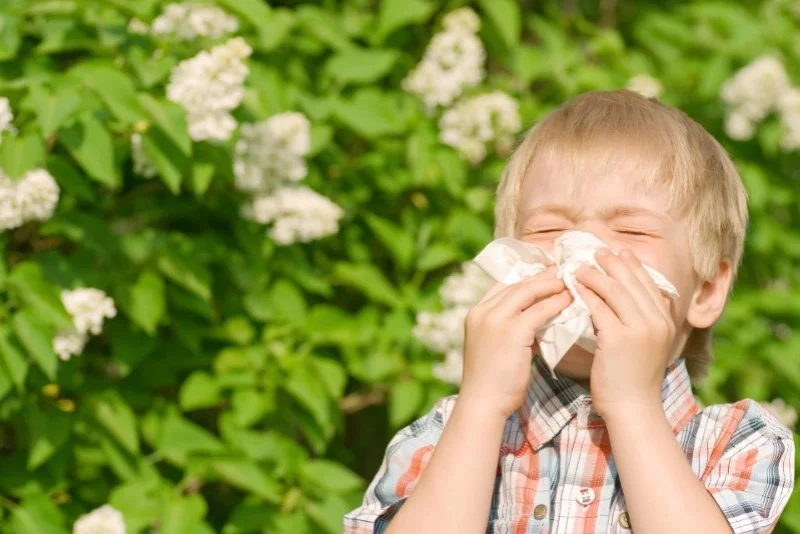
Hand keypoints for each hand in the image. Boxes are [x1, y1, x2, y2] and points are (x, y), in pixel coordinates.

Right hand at [460, 266, 572, 419]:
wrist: (483, 403)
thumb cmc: (492, 382)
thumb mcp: (496, 346)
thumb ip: (512, 328)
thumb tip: (538, 318)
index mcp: (475, 314)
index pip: (502, 286)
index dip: (525, 279)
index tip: (543, 275)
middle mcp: (482, 312)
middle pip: (516, 285)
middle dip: (540, 277)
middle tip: (561, 271)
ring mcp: (495, 320)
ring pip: (527, 292)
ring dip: (550, 286)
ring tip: (569, 283)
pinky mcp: (512, 331)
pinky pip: (539, 310)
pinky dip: (555, 303)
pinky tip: (568, 301)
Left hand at [574, 248, 675, 419]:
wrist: (633, 408)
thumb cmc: (633, 380)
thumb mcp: (646, 346)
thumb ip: (641, 322)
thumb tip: (625, 300)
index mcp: (666, 322)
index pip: (650, 284)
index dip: (634, 266)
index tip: (620, 252)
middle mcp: (657, 322)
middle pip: (633, 282)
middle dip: (614, 263)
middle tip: (597, 251)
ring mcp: (640, 329)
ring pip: (615, 291)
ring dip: (596, 275)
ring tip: (580, 267)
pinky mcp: (619, 338)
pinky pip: (599, 307)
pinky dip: (585, 294)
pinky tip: (574, 287)